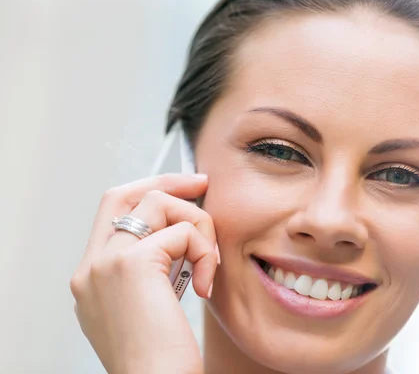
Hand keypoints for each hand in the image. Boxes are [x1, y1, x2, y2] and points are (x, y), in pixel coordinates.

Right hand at [70, 174, 217, 373]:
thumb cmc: (160, 360)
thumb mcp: (146, 308)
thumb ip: (150, 271)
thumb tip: (180, 236)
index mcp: (93, 278)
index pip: (112, 213)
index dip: (147, 192)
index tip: (183, 190)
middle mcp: (91, 268)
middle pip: (123, 194)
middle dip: (167, 182)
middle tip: (201, 183)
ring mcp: (106, 263)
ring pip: (158, 204)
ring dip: (197, 226)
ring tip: (207, 264)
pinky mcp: (132, 264)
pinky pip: (182, 232)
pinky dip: (204, 251)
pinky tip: (204, 284)